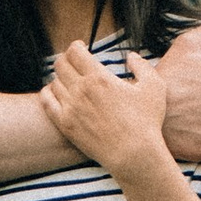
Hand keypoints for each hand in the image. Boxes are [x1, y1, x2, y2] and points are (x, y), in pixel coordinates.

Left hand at [40, 38, 166, 178]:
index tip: (80, 47)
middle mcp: (81, 90)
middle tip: (73, 62)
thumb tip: (131, 56)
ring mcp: (70, 108)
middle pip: (60, 64)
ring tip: (68, 79)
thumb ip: (142, 66)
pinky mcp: (65, 125)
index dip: (76, 46)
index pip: (75, 52)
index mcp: (99, 77)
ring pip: (54, 82)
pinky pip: (46, 101)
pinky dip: (48, 93)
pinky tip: (55, 93)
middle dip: (66, 59)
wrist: (134, 155)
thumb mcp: (154, 87)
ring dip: (60, 77)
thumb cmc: (146, 122)